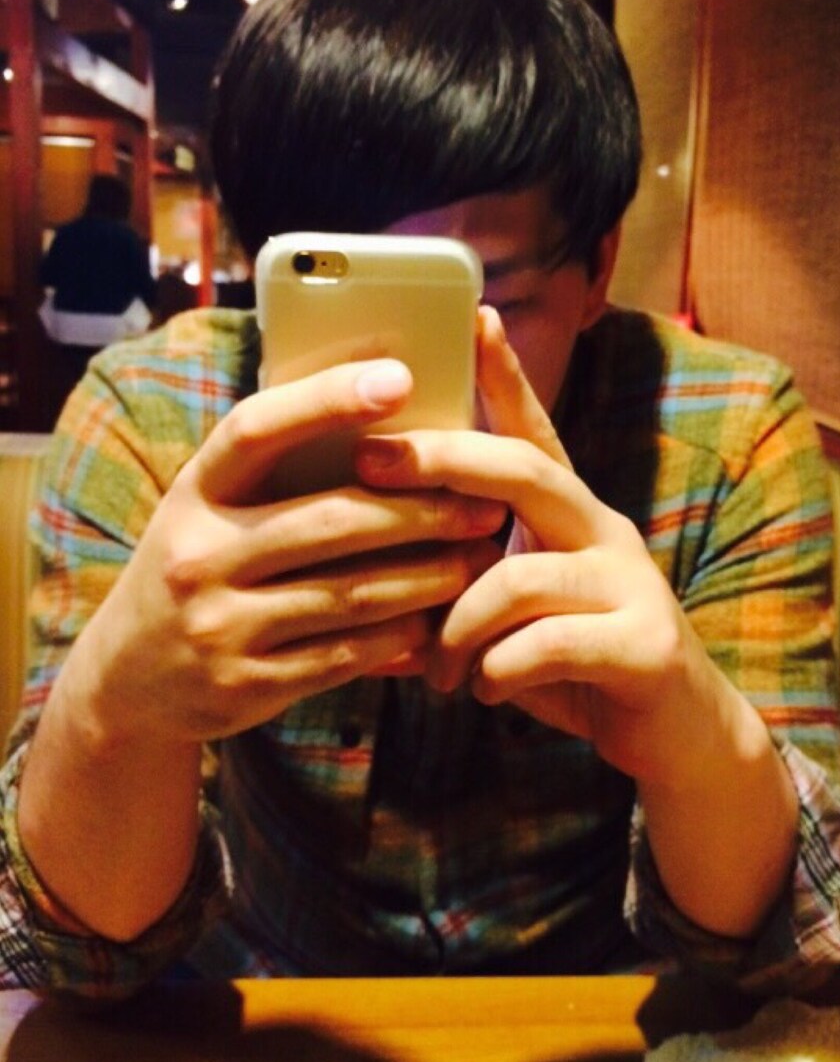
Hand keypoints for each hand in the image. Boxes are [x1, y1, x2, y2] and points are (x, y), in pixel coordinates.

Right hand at [70, 357, 505, 745]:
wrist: (129, 678)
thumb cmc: (200, 565)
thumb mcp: (212, 509)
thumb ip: (277, 472)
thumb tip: (388, 408)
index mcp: (194, 492)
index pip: (256, 430)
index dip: (324, 399)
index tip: (400, 377)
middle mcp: (199, 556)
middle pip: (330, 520)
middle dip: (422, 511)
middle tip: (487, 503)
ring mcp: (220, 626)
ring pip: (350, 594)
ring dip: (429, 576)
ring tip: (481, 557)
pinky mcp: (246, 684)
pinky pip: (345, 654)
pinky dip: (401, 634)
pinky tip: (439, 616)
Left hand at [355, 309, 720, 789]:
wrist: (678, 736)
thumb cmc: (581, 667)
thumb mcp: (520, 619)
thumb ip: (467, 591)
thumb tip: (372, 585)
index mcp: (573, 517)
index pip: (537, 432)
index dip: (506, 375)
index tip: (474, 316)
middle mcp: (605, 533)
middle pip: (527, 471)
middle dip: (443, 461)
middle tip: (371, 464)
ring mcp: (631, 585)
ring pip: (519, 576)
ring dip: (459, 627)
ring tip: (441, 672)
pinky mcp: (645, 645)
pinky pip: (547, 644)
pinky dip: (500, 671)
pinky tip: (488, 692)